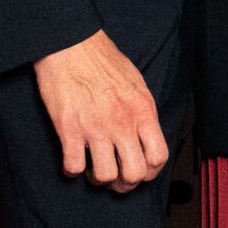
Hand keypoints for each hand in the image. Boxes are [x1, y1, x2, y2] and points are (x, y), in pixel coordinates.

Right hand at [32, 30, 166, 192]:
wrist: (71, 43)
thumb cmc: (103, 60)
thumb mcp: (136, 83)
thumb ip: (142, 112)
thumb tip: (145, 135)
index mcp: (142, 110)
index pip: (158, 157)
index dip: (150, 172)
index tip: (139, 171)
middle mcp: (122, 122)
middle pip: (134, 174)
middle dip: (125, 184)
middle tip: (115, 178)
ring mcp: (95, 127)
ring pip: (105, 176)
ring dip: (98, 179)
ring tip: (93, 168)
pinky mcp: (69, 128)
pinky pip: (73, 167)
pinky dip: (72, 170)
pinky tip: (72, 160)